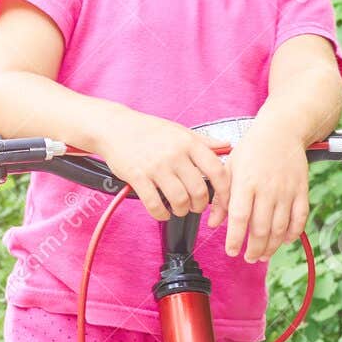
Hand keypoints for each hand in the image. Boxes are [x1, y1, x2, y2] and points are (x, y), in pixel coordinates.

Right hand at [93, 106, 230, 222]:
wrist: (115, 127)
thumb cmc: (147, 130)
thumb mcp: (179, 130)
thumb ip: (203, 141)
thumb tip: (227, 146)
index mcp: (188, 142)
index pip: (217, 171)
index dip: (224, 191)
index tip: (222, 201)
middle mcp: (174, 154)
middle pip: (199, 190)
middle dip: (200, 205)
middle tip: (195, 206)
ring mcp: (155, 166)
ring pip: (179, 200)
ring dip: (181, 211)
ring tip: (178, 209)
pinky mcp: (137, 176)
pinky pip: (154, 204)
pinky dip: (161, 214)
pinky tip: (162, 212)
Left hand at [207, 125, 308, 262]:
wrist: (281, 131)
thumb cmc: (252, 149)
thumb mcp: (230, 169)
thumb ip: (221, 198)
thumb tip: (213, 223)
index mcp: (246, 183)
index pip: (239, 218)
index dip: (235, 238)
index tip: (232, 251)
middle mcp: (267, 189)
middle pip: (261, 228)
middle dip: (254, 248)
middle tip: (248, 258)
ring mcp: (286, 191)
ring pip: (280, 227)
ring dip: (272, 246)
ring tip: (263, 255)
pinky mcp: (301, 190)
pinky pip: (300, 218)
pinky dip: (293, 233)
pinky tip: (284, 241)